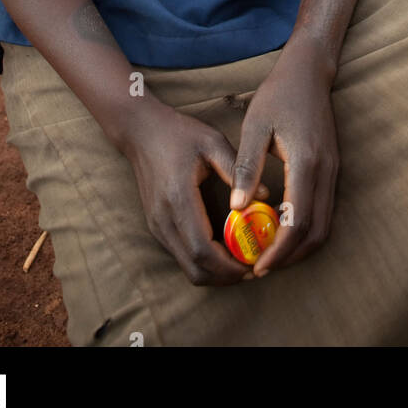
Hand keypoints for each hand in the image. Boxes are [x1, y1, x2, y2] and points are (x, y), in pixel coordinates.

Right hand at [122, 96, 266, 286]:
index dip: (229, 265)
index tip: (253, 264)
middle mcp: (164, 218)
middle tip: (252, 267)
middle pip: (195, 268)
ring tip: (242, 259)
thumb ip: (238, 169)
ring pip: (187, 266)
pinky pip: (181, 255)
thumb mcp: (212, 142)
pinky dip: (203, 261)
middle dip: (225, 276)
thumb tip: (265, 195)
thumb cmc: (179, 133)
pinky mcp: (157, 226)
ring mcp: (157, 225)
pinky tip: (223, 247)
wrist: (141, 131)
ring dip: (215, 271)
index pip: (202, 249)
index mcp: (179, 198)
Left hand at [231, 39, 338, 277]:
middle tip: (262, 266)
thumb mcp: (255, 126)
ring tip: (270, 253)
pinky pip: (324, 210)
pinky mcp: (332, 169)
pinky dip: (306, 228)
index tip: (258, 265)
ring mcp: (333, 171)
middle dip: (290, 256)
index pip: (298, 221)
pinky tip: (281, 227)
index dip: (280, 249)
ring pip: (324, 224)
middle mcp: (326, 171)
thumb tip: (237, 209)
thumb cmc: (278, 95)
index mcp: (306, 162)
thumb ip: (246, 167)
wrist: (309, 72)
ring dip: (300, 246)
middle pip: (316, 232)